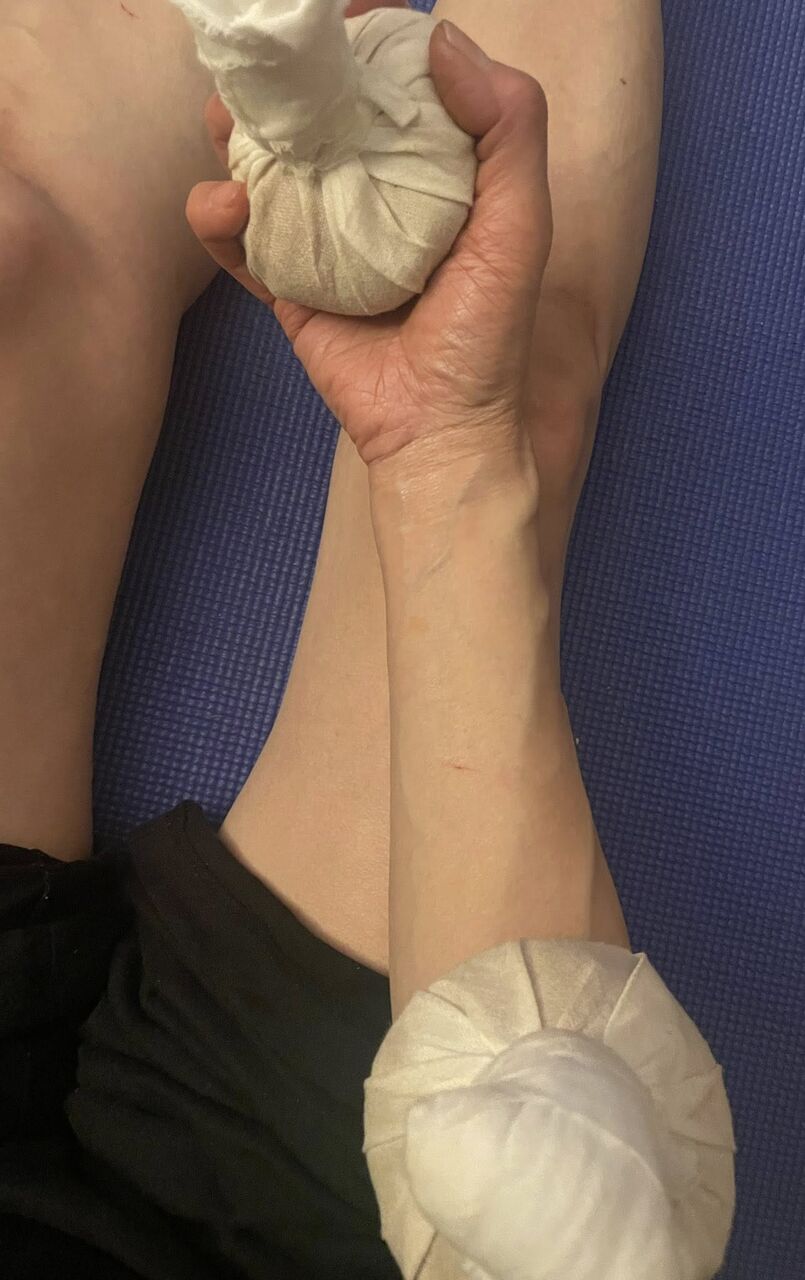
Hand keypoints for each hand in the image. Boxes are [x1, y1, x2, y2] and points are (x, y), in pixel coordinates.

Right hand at [186, 13, 551, 476]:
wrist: (438, 429)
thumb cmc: (486, 333)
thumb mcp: (520, 223)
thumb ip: (507, 126)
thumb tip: (441, 38)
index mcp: (430, 175)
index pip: (391, 90)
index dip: (364, 45)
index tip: (342, 18)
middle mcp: (373, 199)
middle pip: (317, 121)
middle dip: (285, 85)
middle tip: (268, 67)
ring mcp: (325, 243)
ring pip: (266, 170)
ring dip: (236, 137)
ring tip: (227, 125)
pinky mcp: (287, 288)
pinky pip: (238, 243)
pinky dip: (216, 218)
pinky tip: (226, 206)